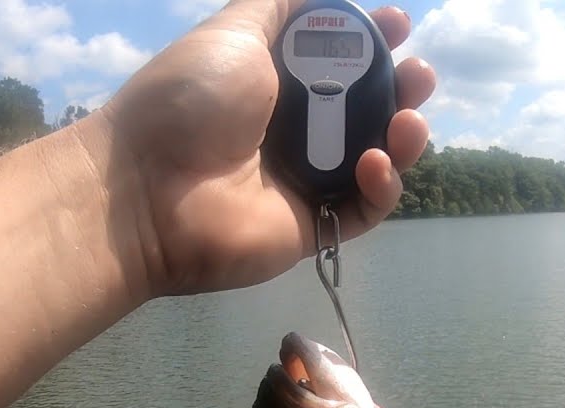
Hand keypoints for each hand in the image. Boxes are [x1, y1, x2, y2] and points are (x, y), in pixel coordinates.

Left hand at [91, 0, 434, 296]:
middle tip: (417, 75)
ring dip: (404, 135)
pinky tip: (372, 163)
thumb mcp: (233, 31)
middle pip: (367, 108)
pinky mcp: (312, 227)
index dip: (372, 41)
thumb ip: (279, 6)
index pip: (339, 60)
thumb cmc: (187, 102)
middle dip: (401, 87)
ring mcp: (304, 181)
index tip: (397, 24)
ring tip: (408, 119)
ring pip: (375, 157)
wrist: (148, 189)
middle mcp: (292, 130)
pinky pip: (364, 208)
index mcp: (274, 82)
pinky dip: (381, 185)